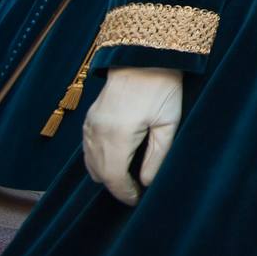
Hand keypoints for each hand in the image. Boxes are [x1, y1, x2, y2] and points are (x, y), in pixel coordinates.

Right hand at [83, 67, 182, 205]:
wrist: (143, 56)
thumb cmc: (161, 87)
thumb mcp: (168, 123)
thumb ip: (157, 156)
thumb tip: (146, 182)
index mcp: (117, 136)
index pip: (114, 178)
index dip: (125, 193)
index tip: (137, 199)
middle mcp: (97, 133)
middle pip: (100, 174)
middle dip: (116, 186)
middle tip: (135, 190)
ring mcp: (90, 125)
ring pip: (90, 163)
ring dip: (106, 174)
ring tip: (128, 176)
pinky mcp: (89, 118)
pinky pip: (88, 149)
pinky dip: (99, 159)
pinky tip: (116, 158)